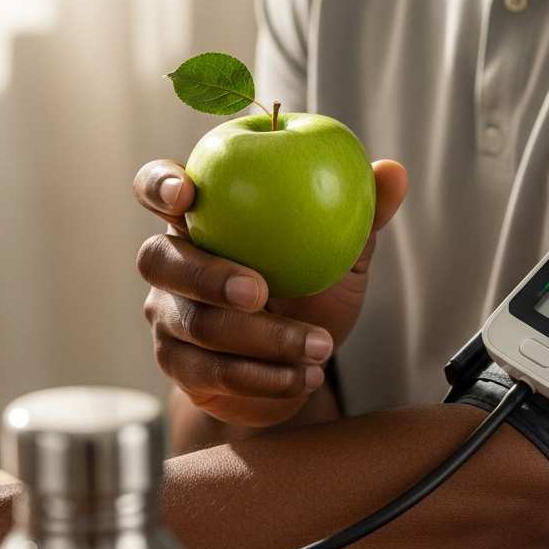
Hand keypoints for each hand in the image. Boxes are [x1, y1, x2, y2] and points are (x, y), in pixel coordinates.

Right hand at [134, 157, 407, 426]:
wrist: (299, 366)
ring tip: (319, 346)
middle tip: (259, 291)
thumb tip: (392, 171)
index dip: (160, 185)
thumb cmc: (313, 295)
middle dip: (208, 275)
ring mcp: (168, 315)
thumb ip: (360, 214)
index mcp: (203, 218)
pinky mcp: (178, 365)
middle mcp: (172, 262)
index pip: (156, 186)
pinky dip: (265, 377)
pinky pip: (212, 372)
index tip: (187, 194)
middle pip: (160, 259)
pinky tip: (304, 376)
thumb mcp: (342, 255)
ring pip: (197, 325)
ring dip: (263, 338)